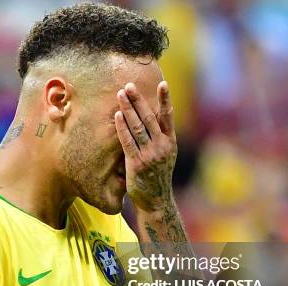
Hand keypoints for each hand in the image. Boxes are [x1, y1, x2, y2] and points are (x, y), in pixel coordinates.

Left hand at [114, 81, 176, 211]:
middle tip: (129, 85)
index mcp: (170, 142)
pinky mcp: (137, 164)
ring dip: (128, 109)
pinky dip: (122, 127)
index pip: (168, 116)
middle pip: (148, 117)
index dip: (165, 99)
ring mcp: (150, 155)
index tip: (163, 83)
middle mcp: (162, 146)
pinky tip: (117, 115)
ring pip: (137, 126)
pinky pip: (127, 141)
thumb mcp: (164, 155)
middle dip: (138, 100)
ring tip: (120, 94)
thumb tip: (149, 119)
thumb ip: (159, 138)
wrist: (156, 201)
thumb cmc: (157, 176)